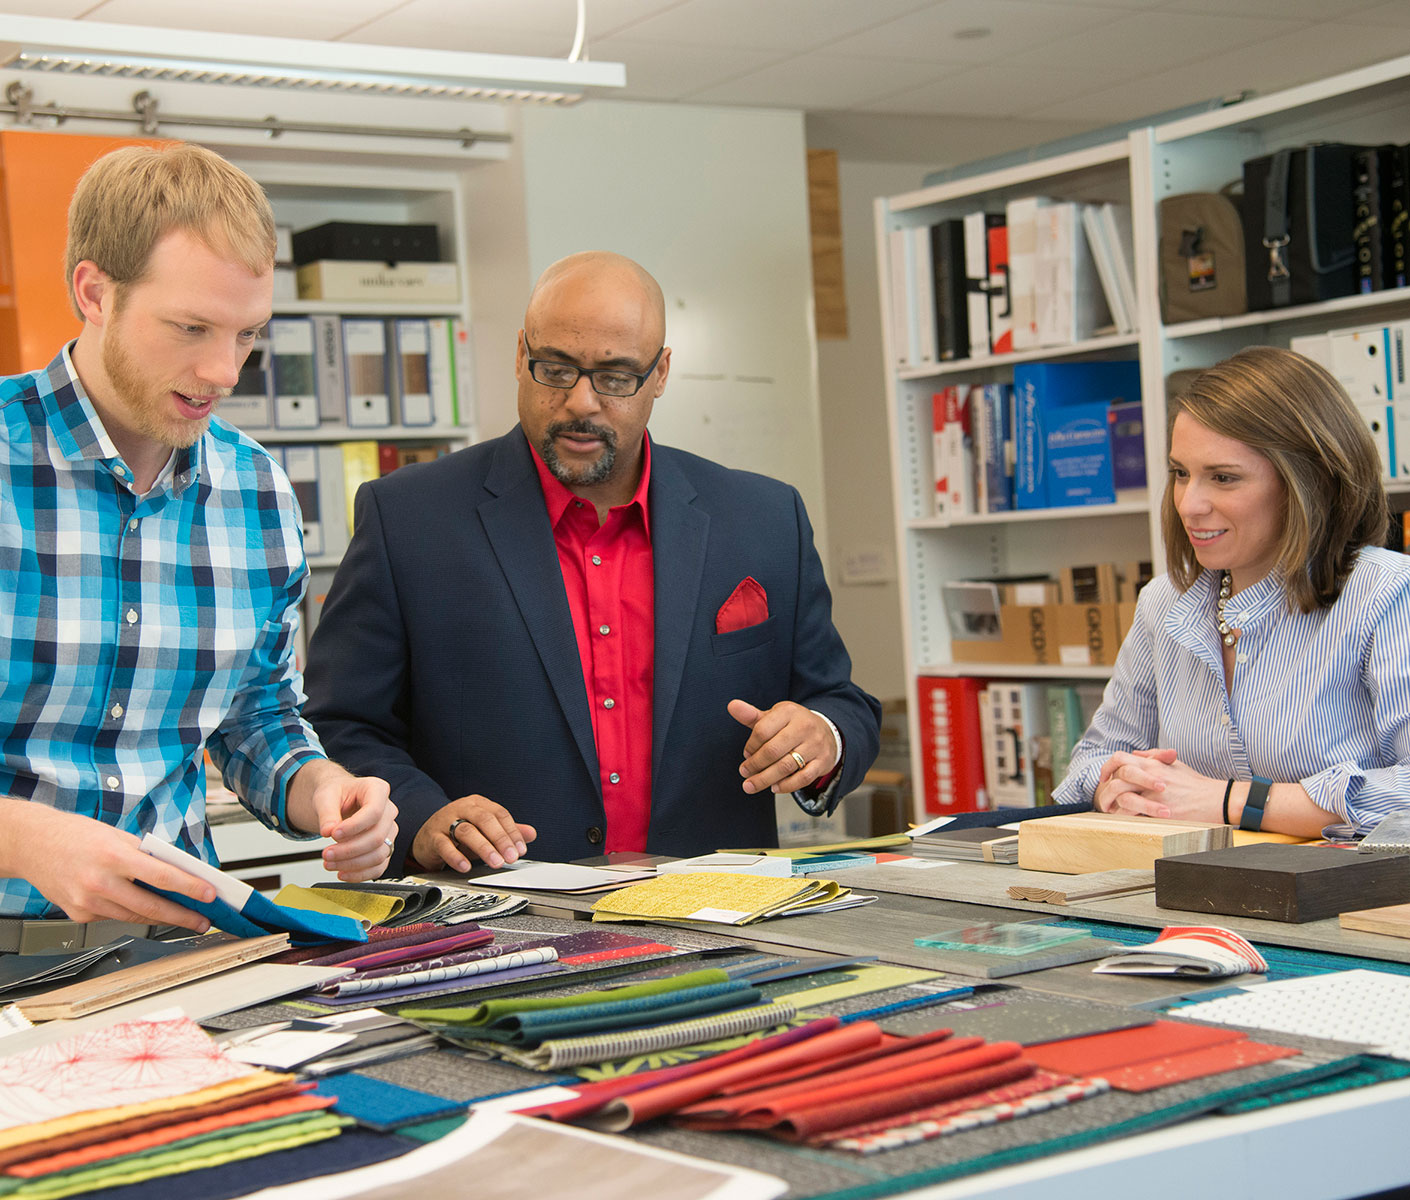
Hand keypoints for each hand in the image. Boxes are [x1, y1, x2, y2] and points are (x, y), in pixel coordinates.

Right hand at [1, 799, 215, 931]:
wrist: (32, 844)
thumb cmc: (76, 835)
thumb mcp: (117, 836)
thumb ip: (145, 855)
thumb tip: (176, 872)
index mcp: (114, 857)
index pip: (161, 876)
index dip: (189, 888)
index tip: (210, 894)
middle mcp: (99, 882)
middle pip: (151, 906)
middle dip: (182, 915)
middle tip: (202, 919)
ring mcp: (87, 902)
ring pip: (134, 916)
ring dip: (160, 918)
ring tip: (183, 918)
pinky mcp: (78, 914)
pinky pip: (114, 917)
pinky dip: (130, 912)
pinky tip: (142, 907)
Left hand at [287, 759, 396, 881]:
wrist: (339, 801)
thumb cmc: (336, 794)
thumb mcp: (325, 796)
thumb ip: (327, 813)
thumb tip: (327, 831)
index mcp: (378, 790)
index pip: (374, 812)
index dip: (354, 827)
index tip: (333, 835)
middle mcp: (388, 811)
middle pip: (377, 837)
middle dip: (349, 850)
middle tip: (326, 854)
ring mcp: (389, 831)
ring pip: (379, 854)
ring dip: (353, 864)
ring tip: (329, 863)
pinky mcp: (384, 848)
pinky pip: (379, 867)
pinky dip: (360, 875)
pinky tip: (342, 873)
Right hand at [412, 795, 536, 872]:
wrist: (426, 835)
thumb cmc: (458, 832)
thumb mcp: (485, 830)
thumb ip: (507, 831)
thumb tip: (531, 834)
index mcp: (478, 804)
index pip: (500, 814)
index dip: (512, 832)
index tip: (521, 849)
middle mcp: (462, 808)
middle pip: (485, 820)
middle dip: (501, 839)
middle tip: (511, 857)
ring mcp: (446, 821)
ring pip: (466, 831)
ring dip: (483, 848)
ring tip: (495, 862)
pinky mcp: (432, 836)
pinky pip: (444, 845)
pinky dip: (456, 856)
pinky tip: (466, 866)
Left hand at [728, 699, 836, 794]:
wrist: (827, 731)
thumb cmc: (793, 725)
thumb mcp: (774, 716)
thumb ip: (751, 715)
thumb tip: (732, 706)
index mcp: (789, 712)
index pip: (763, 730)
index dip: (751, 746)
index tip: (746, 754)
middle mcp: (804, 727)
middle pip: (773, 750)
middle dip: (755, 765)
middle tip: (744, 773)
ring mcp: (815, 745)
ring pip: (786, 766)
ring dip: (765, 779)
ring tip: (751, 785)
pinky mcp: (823, 761)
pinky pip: (804, 778)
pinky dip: (787, 786)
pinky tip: (774, 788)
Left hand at [1095, 750, 1222, 821]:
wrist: (1216, 799)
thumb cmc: (1196, 784)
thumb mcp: (1175, 765)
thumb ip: (1154, 757)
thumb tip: (1136, 753)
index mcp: (1152, 764)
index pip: (1120, 758)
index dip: (1107, 767)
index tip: (1104, 778)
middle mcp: (1151, 776)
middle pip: (1117, 778)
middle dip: (1106, 791)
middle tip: (1105, 801)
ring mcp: (1154, 793)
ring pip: (1122, 796)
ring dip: (1113, 806)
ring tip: (1112, 812)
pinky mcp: (1160, 810)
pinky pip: (1134, 813)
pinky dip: (1126, 816)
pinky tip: (1125, 819)